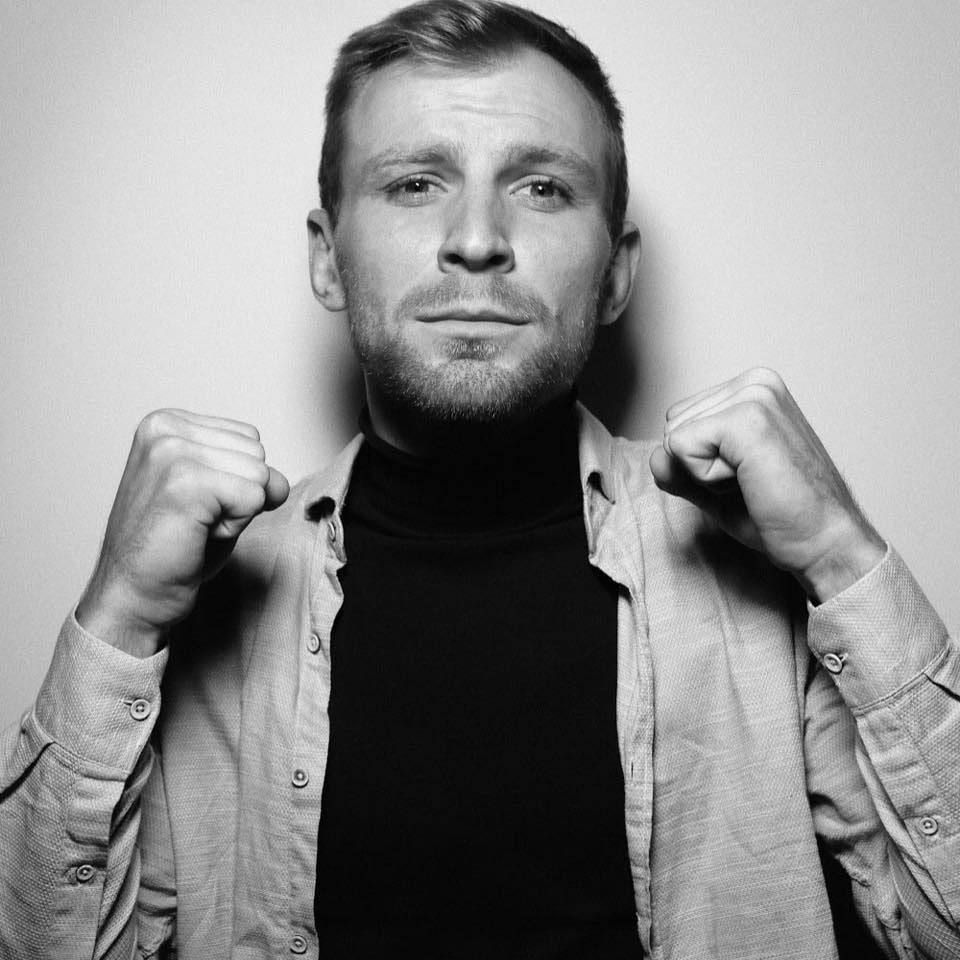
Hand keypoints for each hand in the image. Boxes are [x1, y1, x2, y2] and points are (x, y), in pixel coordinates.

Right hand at [76, 410, 288, 656]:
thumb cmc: (171, 550)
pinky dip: (235, 525)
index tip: (195, 504)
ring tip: (196, 526)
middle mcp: (164, 430)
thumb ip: (251, 474)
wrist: (132, 596)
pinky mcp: (183, 482)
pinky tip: (198, 535)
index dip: (236, 481)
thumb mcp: (218, 495)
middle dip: (240, 495)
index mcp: (167, 423)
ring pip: (259, 475)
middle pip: (257, 454)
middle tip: (196, 520)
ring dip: (238, 511)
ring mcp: (171, 453)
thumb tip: (279, 482)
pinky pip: (253, 497)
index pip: (250, 438)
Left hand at [649, 368, 884, 601]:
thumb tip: (655, 457)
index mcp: (752, 390)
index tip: (745, 476)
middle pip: (672, 425)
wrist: (825, 543)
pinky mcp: (748, 419)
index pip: (678, 420)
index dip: (698, 462)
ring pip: (675, 437)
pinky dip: (706, 479)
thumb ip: (679, 468)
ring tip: (752, 482)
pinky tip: (748, 483)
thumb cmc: (780, 516)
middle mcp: (755, 383)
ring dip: (704, 473)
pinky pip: (681, 449)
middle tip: (749, 482)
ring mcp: (754, 396)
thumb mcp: (714, 487)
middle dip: (698, 466)